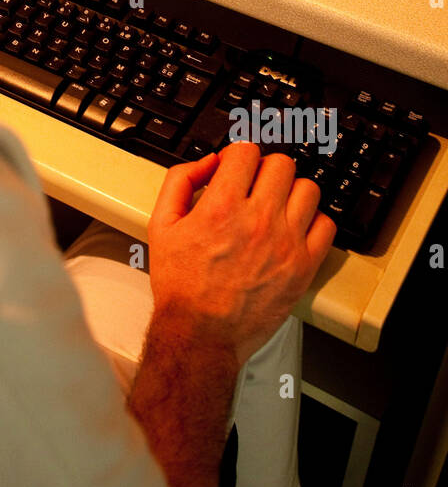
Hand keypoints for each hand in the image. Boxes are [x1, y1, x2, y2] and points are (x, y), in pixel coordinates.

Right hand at [147, 141, 336, 366]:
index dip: (238, 155)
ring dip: (291, 191)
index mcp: (220, 207)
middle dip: (265, 169)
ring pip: (308, 189)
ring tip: (277, 206)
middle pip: (280, 164)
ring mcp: (285, 244)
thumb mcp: (161, 224)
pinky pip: (326, 226)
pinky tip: (294, 229)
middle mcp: (257, 221)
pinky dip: (313, 221)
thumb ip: (180, 181)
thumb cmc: (181, 286)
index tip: (235, 168)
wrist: (201, 334)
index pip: (246, 152)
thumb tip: (208, 161)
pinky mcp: (303, 267)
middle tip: (255, 186)